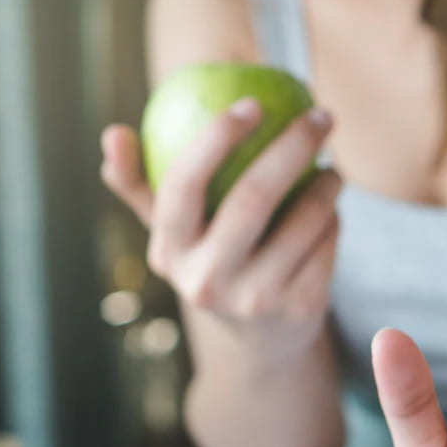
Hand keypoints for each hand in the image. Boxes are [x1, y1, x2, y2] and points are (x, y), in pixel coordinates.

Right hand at [100, 98, 340, 356]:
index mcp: (169, 252)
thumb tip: (113, 133)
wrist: (260, 342)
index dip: (215, 138)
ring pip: (304, 219)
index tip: (250, 104)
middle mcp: (207, 281)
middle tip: (320, 116)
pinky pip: (327, 243)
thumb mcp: (173, 233)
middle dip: (293, 146)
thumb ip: (140, 184)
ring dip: (327, 184)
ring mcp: (254, 300)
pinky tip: (332, 210)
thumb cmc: (211, 261)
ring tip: (330, 168)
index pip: (182, 184)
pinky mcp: (299, 310)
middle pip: (253, 197)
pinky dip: (334, 219)